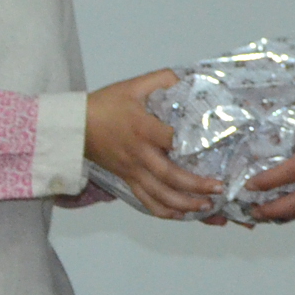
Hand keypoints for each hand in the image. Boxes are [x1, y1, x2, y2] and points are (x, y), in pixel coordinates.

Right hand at [84, 70, 219, 219]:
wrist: (75, 126)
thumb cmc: (108, 104)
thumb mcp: (135, 85)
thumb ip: (163, 80)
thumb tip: (190, 81)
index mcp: (143, 128)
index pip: (171, 139)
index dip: (193, 145)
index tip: (217, 149)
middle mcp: (139, 153)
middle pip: (169, 175)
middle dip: (196, 185)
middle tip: (219, 189)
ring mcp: (132, 170)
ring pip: (159, 194)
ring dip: (184, 203)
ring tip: (206, 206)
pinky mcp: (127, 179)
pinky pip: (145, 200)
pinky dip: (163, 211)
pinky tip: (181, 215)